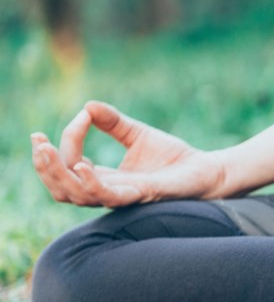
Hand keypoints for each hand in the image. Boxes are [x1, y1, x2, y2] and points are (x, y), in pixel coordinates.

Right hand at [31, 101, 227, 206]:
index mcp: (105, 178)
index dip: (67, 141)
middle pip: (62, 189)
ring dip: (58, 174)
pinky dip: (90, 183)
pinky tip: (82, 165)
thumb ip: (113, 122)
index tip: (81, 116)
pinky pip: (108, 196)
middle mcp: (109, 191)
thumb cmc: (174, 157)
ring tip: (48, 151)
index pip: (70, 165)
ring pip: (76, 196)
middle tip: (38, 142)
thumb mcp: (137, 133)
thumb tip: (87, 105)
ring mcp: (123, 196)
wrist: (207, 170)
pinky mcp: (142, 195)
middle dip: (44, 166)